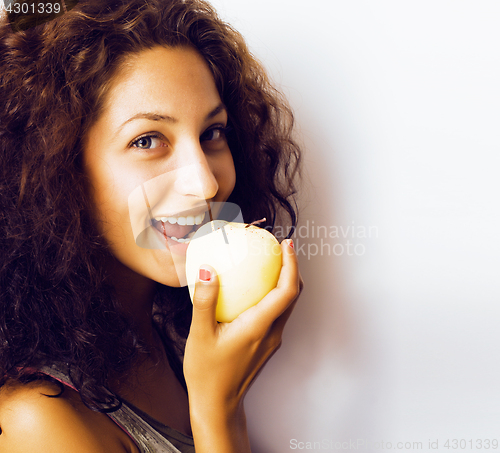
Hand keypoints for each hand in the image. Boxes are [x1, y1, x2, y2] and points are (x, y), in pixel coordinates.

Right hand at [183, 239, 302, 451]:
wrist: (218, 405)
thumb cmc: (207, 374)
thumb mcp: (199, 335)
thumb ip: (204, 301)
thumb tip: (208, 270)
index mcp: (259, 327)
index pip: (286, 291)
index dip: (292, 265)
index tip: (287, 245)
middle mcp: (272, 333)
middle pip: (293, 295)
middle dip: (292, 268)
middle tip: (280, 248)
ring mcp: (271, 340)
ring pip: (287, 304)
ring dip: (284, 281)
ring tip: (270, 263)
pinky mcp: (266, 344)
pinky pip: (276, 313)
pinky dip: (273, 295)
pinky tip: (254, 290)